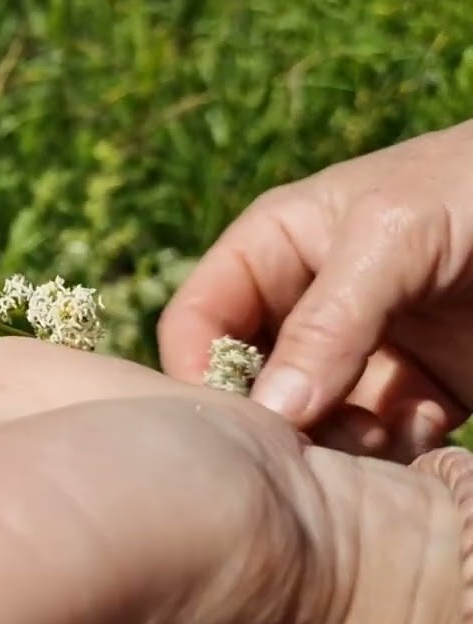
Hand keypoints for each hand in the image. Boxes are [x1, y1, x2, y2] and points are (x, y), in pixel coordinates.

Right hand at [159, 120, 472, 461]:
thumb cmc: (470, 187)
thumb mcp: (391, 237)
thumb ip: (327, 321)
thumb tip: (272, 411)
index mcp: (269, 252)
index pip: (197, 322)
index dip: (198, 373)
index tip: (231, 428)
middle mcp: (303, 308)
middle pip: (251, 384)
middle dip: (275, 421)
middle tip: (308, 446)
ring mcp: (360, 353)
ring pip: (314, 423)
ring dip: (337, 444)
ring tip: (377, 437)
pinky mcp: (418, 390)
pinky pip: (381, 441)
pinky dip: (393, 454)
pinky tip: (422, 434)